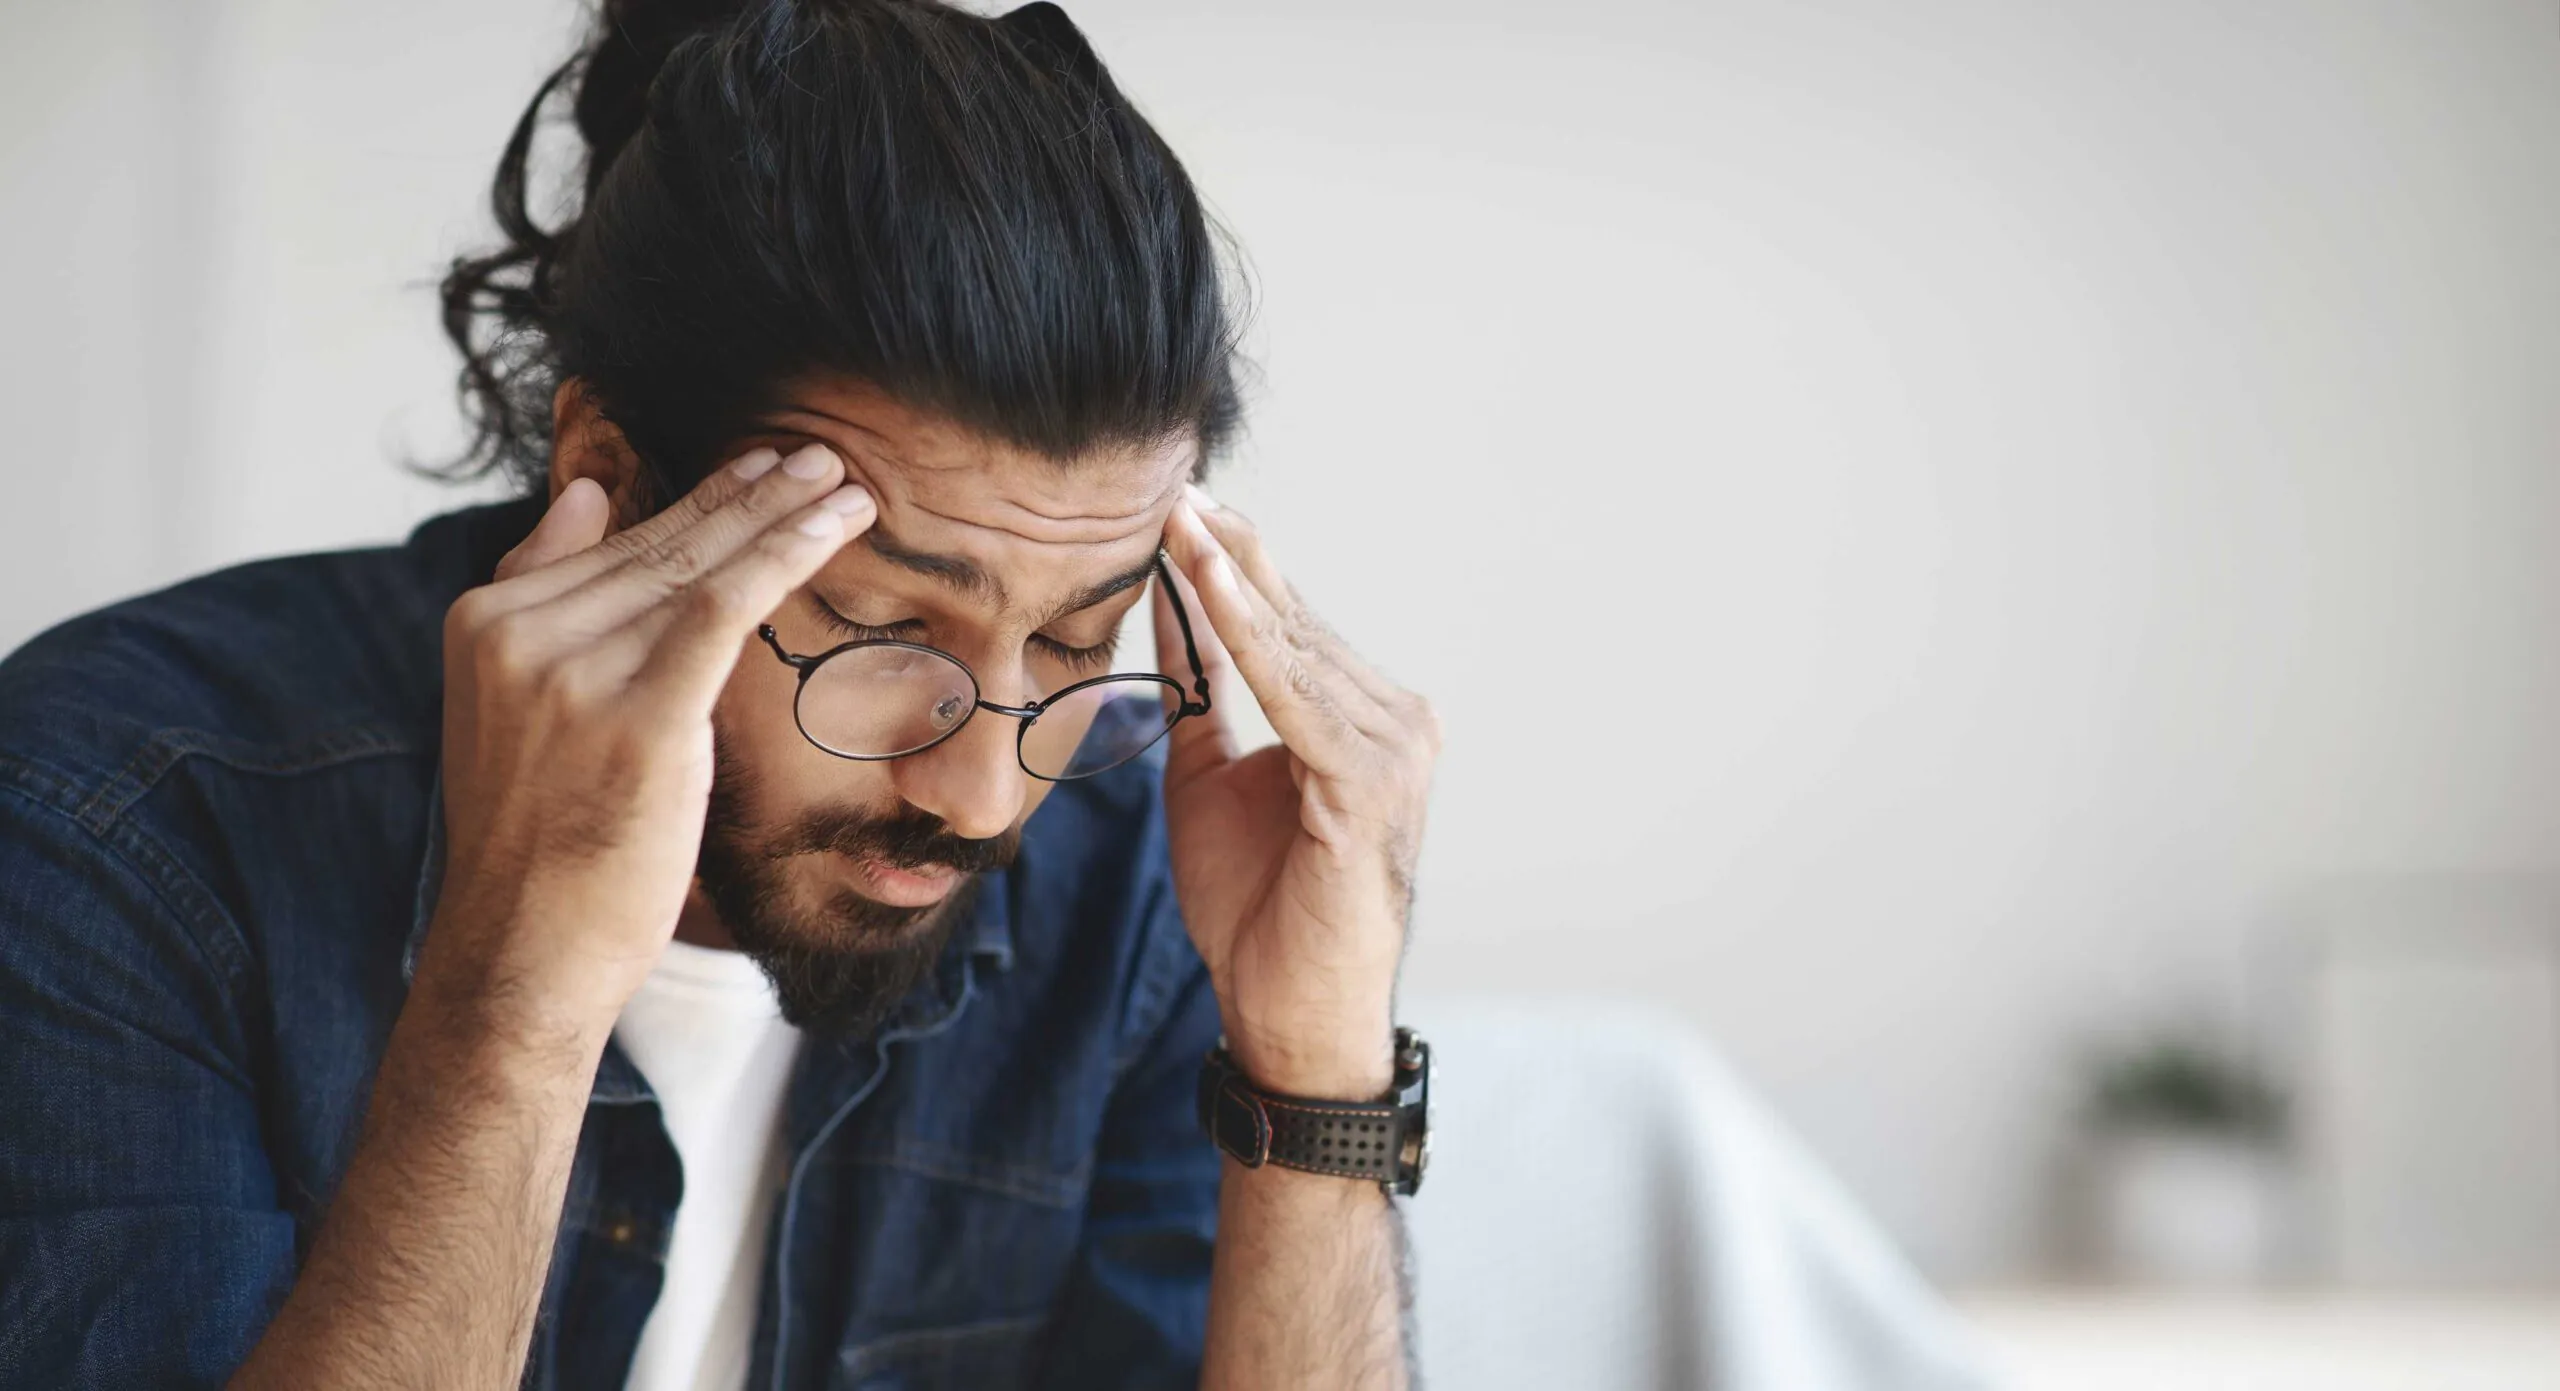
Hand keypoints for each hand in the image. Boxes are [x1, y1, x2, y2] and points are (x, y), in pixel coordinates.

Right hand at [425, 444, 874, 1032]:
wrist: (523, 952)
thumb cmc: (541, 845)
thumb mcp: (515, 709)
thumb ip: (544, 598)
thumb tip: (587, 495)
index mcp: (486, 623)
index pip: (613, 543)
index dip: (698, 500)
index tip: (760, 468)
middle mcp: (521, 634)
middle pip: (662, 546)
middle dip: (749, 494)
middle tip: (815, 455)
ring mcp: (574, 671)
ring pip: (699, 566)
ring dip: (782, 515)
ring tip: (843, 481)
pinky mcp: (638, 714)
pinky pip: (725, 607)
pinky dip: (786, 554)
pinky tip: (836, 524)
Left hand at [1154, 488, 1440, 1097]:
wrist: (1288, 1013)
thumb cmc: (1257, 911)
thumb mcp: (1206, 778)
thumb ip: (1198, 693)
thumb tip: (1169, 607)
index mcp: (1363, 720)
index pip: (1290, 624)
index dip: (1231, 564)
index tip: (1176, 504)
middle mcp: (1395, 721)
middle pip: (1296, 619)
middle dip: (1230, 552)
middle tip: (1173, 483)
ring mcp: (1393, 749)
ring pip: (1294, 645)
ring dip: (1231, 578)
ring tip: (1178, 517)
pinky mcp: (1368, 781)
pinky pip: (1293, 691)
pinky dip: (1246, 634)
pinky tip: (1204, 582)